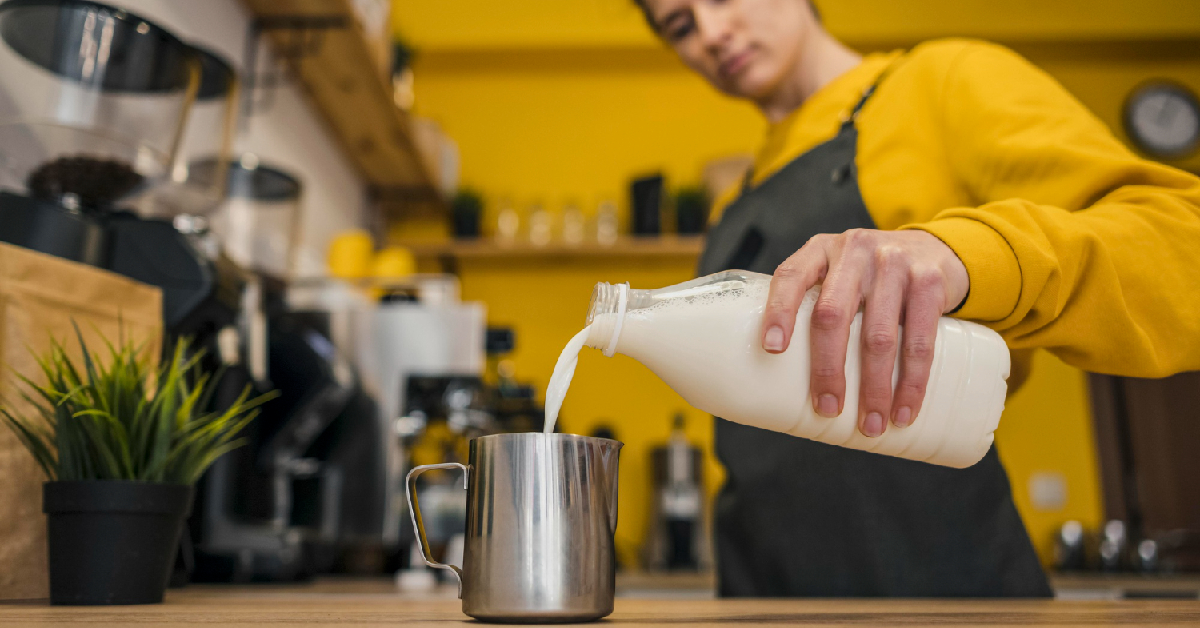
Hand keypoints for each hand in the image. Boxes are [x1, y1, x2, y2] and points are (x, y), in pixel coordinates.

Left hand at [760, 229, 969, 436]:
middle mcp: (855, 250)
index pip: (791, 276)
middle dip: (828, 369)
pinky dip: (912, 382)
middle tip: (826, 408)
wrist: (934, 250)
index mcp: (821, 250)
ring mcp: (894, 263)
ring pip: (878, 337)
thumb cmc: (870, 275)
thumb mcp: (837, 273)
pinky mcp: (930, 282)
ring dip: (873, 388)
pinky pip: (920, 341)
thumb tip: (782, 377)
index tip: (772, 349)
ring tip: (870, 424)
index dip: (779, 311)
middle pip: (833, 315)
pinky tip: (904, 410)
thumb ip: (815, 304)